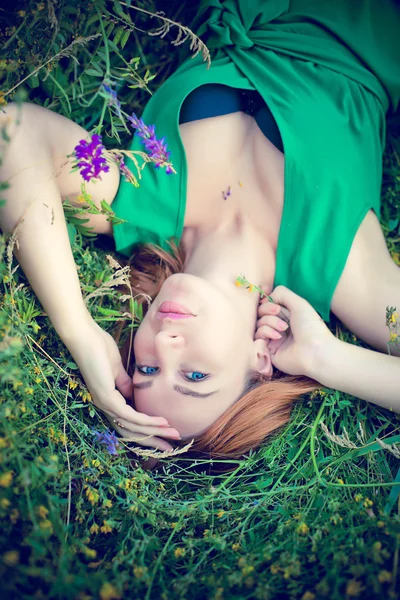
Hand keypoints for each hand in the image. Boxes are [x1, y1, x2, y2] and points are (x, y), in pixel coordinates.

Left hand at [67, 321, 179, 449]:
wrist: (85, 338)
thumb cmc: (99, 348)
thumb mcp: (116, 369)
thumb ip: (125, 383)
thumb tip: (134, 394)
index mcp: (108, 401)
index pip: (129, 423)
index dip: (147, 431)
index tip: (164, 435)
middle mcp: (106, 407)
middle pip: (131, 432)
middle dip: (152, 440)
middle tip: (171, 449)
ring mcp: (105, 404)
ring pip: (133, 426)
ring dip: (155, 432)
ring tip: (173, 435)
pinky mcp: (107, 398)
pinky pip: (130, 414)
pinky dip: (146, 420)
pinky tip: (161, 422)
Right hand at [255, 285, 334, 375]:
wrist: (314, 351)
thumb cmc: (310, 326)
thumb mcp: (299, 303)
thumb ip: (281, 293)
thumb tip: (266, 297)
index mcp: (287, 315)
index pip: (268, 304)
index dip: (267, 301)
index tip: (270, 300)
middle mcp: (278, 326)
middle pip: (261, 313)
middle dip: (267, 310)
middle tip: (278, 312)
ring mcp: (272, 339)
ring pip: (259, 324)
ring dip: (269, 322)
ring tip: (283, 328)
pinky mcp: (267, 351)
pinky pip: (258, 336)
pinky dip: (266, 332)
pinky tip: (277, 336)